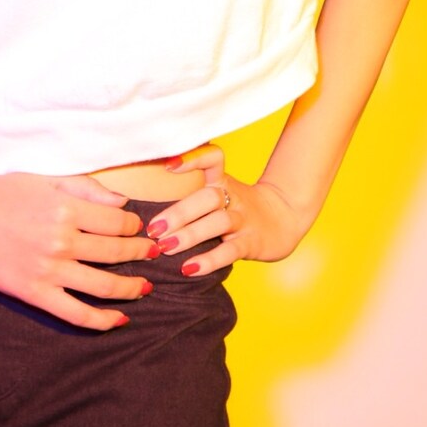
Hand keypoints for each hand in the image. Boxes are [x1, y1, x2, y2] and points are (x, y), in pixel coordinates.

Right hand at [0, 172, 157, 329]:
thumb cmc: (5, 194)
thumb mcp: (48, 179)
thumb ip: (87, 188)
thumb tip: (123, 202)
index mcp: (68, 209)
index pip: (117, 222)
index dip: (135, 226)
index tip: (139, 228)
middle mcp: (63, 241)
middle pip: (116, 251)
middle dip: (140, 253)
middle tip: (154, 254)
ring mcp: (51, 271)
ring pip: (103, 284)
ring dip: (130, 287)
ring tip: (145, 288)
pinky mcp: (36, 294)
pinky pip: (76, 313)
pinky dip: (101, 319)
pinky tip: (119, 319)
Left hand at [145, 144, 307, 277]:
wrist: (283, 219)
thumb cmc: (238, 206)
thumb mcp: (220, 190)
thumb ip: (191, 190)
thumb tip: (143, 199)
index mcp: (222, 180)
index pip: (213, 158)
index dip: (193, 158)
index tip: (167, 166)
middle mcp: (232, 196)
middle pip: (208, 197)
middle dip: (179, 212)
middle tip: (153, 228)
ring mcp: (243, 219)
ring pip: (218, 222)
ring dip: (190, 235)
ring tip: (165, 247)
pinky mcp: (251, 242)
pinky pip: (230, 250)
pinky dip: (209, 260)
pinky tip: (189, 269)